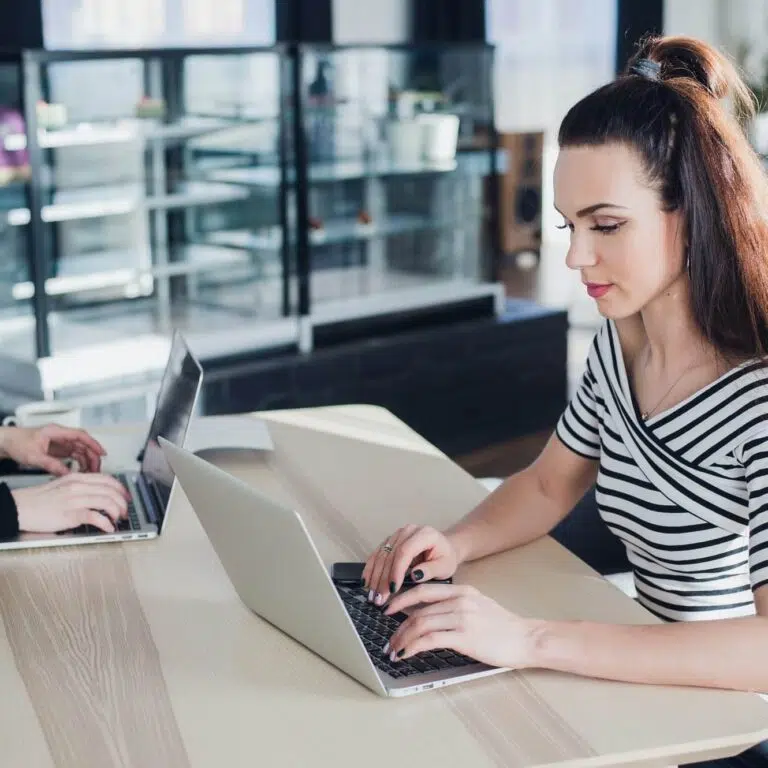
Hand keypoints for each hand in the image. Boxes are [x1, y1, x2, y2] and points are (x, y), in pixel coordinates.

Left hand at [0, 424, 105, 474]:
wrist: (6, 443)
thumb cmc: (17, 442)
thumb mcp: (34, 456)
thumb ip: (51, 465)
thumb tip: (67, 474)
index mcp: (56, 432)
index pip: (80, 436)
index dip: (93, 444)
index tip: (102, 453)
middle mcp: (61, 436)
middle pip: (83, 444)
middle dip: (92, 456)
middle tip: (97, 469)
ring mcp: (60, 443)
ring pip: (80, 451)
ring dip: (87, 461)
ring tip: (90, 472)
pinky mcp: (58, 450)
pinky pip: (73, 456)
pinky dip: (79, 463)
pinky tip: (81, 471)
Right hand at [12, 473, 129, 532]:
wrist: (20, 507)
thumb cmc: (40, 499)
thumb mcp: (63, 485)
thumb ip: (81, 486)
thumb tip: (97, 493)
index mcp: (78, 478)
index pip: (107, 479)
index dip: (121, 488)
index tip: (126, 496)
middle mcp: (79, 486)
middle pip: (111, 491)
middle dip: (123, 502)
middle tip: (125, 511)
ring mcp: (75, 500)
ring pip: (107, 502)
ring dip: (117, 512)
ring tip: (118, 519)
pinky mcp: (70, 514)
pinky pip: (95, 517)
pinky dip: (106, 523)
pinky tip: (108, 528)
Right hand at [362, 524, 459, 606]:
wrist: (444, 547)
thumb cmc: (445, 558)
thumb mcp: (445, 567)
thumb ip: (431, 570)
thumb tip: (415, 576)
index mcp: (424, 534)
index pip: (405, 551)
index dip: (397, 570)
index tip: (393, 589)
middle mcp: (408, 531)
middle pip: (390, 554)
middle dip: (383, 578)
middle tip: (379, 598)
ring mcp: (397, 534)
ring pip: (381, 555)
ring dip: (374, 576)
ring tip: (372, 595)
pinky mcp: (390, 541)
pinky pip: (377, 554)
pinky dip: (370, 569)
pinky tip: (366, 583)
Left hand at [382, 583, 539, 669]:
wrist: (526, 639)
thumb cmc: (503, 627)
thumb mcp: (477, 606)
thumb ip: (453, 605)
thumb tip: (424, 613)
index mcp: (462, 591)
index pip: (424, 590)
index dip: (402, 598)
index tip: (389, 608)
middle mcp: (460, 600)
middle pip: (418, 610)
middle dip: (397, 624)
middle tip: (388, 637)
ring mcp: (462, 617)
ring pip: (420, 624)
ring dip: (402, 639)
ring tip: (394, 650)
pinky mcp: (464, 636)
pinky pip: (429, 640)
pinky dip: (412, 647)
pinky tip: (406, 654)